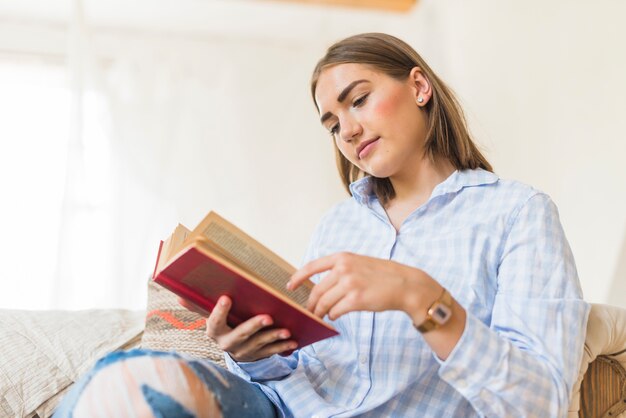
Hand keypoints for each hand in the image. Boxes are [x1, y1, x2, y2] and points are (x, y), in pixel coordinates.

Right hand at [178, 296, 297, 361]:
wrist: (232, 348)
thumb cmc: (223, 325)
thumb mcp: (211, 317)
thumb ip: (197, 306)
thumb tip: (179, 296)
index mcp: (215, 332)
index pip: (214, 322)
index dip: (219, 311)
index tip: (226, 297)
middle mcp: (228, 344)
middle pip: (240, 335)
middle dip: (254, 326)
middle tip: (267, 317)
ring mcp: (243, 352)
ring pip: (259, 344)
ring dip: (273, 337)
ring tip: (286, 330)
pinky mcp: (257, 357)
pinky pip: (271, 352)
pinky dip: (283, 347)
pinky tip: (293, 341)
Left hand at [287, 252, 440, 321]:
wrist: (405, 285)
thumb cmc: (383, 276)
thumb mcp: (360, 263)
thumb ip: (341, 269)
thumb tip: (321, 285)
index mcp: (343, 258)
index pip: (312, 266)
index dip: (298, 277)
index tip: (290, 286)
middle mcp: (344, 268)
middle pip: (316, 290)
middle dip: (310, 303)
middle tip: (309, 311)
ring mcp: (349, 284)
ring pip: (324, 303)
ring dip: (320, 312)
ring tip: (320, 317)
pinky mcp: (356, 300)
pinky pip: (335, 312)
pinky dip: (332, 316)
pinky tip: (335, 317)